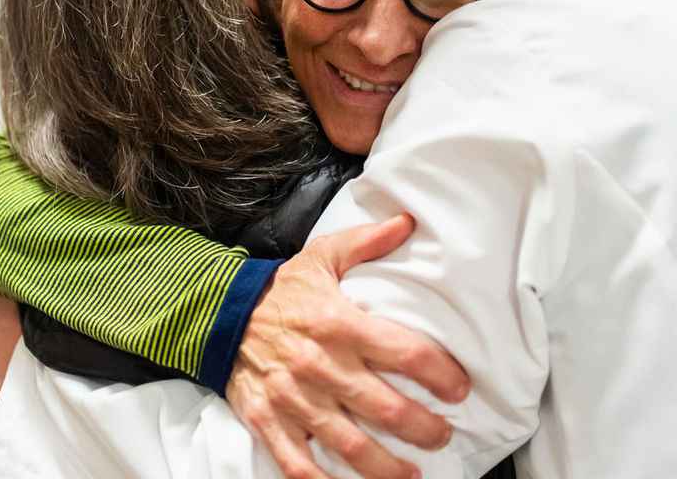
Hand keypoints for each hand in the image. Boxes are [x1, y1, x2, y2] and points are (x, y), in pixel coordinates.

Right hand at [226, 213, 469, 478]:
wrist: (217, 314)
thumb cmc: (280, 290)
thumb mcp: (322, 256)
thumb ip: (367, 242)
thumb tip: (407, 222)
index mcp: (340, 324)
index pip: (404, 353)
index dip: (440, 374)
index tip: (458, 388)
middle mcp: (322, 366)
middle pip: (386, 409)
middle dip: (424, 428)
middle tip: (443, 434)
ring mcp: (295, 400)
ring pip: (350, 446)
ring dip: (387, 467)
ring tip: (413, 474)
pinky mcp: (270, 422)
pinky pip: (299, 465)